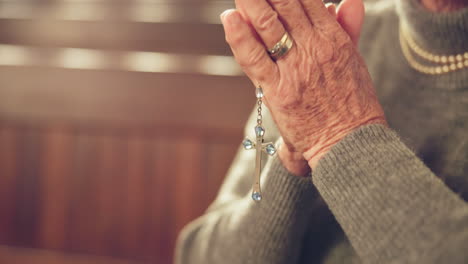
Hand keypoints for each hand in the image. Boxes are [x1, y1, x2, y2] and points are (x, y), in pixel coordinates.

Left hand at [221, 0, 385, 168]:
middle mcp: (314, 48)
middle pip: (285, 6)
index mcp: (333, 38)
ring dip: (251, 3)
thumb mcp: (355, 59)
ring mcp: (294, 68)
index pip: (307, 0)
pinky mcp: (278, 90)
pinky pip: (254, 57)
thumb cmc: (354, 103)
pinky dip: (239, 36)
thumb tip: (347, 1)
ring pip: (268, 25)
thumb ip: (348, 28)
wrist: (351, 141)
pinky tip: (229, 18)